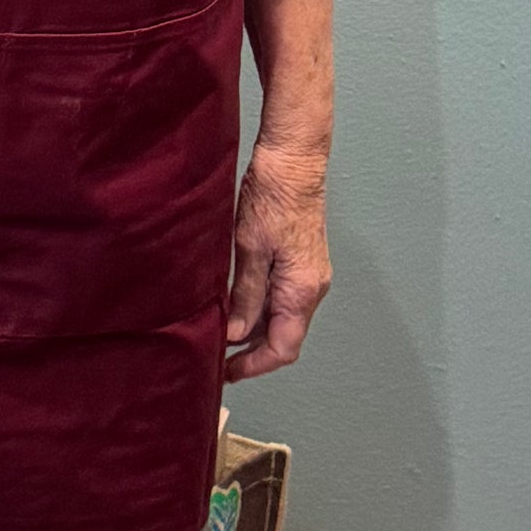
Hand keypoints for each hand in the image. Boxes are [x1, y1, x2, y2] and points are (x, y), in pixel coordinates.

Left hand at [225, 142, 330, 380]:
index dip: (254, 365)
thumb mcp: (250, 248)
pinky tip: (237, 301)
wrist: (293, 158)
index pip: (283, 348)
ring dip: (255, 328)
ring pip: (284, 316)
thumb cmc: (274, 196)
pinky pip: (284, 296)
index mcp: (302, 290)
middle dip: (252, 350)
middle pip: (284, 336)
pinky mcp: (303, 259)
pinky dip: (262, 306)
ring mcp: (310, 273)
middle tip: (218, 355)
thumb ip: (246, 295)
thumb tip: (236, 335)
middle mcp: (312, 287)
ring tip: (222, 331)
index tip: (227, 372)